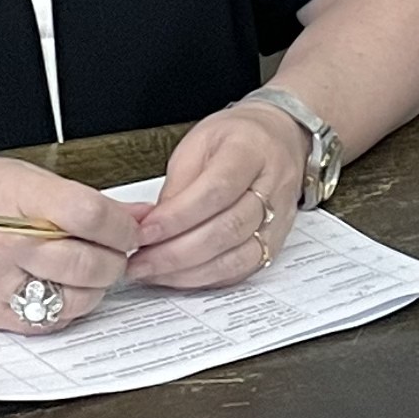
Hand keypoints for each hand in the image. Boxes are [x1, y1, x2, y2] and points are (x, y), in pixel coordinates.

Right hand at [0, 152, 136, 334]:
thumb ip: (78, 198)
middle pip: (88, 262)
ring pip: (76, 299)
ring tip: (89, 267)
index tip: (129, 226)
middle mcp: (3, 244)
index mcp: (12, 198)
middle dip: (116, 257)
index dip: (122, 225)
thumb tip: (133, 215)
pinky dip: (69, 307)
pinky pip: (51, 322)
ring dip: (97, 286)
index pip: (89, 215)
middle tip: (115, 249)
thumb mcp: (19, 176)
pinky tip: (62, 287)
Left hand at [127, 101, 309, 290]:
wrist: (279, 140)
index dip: (177, 217)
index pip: (215, 191)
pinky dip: (207, 279)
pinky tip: (179, 277)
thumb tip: (154, 226)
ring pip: (236, 258)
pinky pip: (242, 271)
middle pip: (226, 230)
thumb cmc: (235, 138)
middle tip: (139, 262)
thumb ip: (178, 184)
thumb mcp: (198, 143)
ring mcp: (279, 219)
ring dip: (188, 272)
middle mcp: (273, 187)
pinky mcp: (275, 244)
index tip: (143, 232)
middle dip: (176, 253)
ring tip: (152, 272)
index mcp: (251, 151)